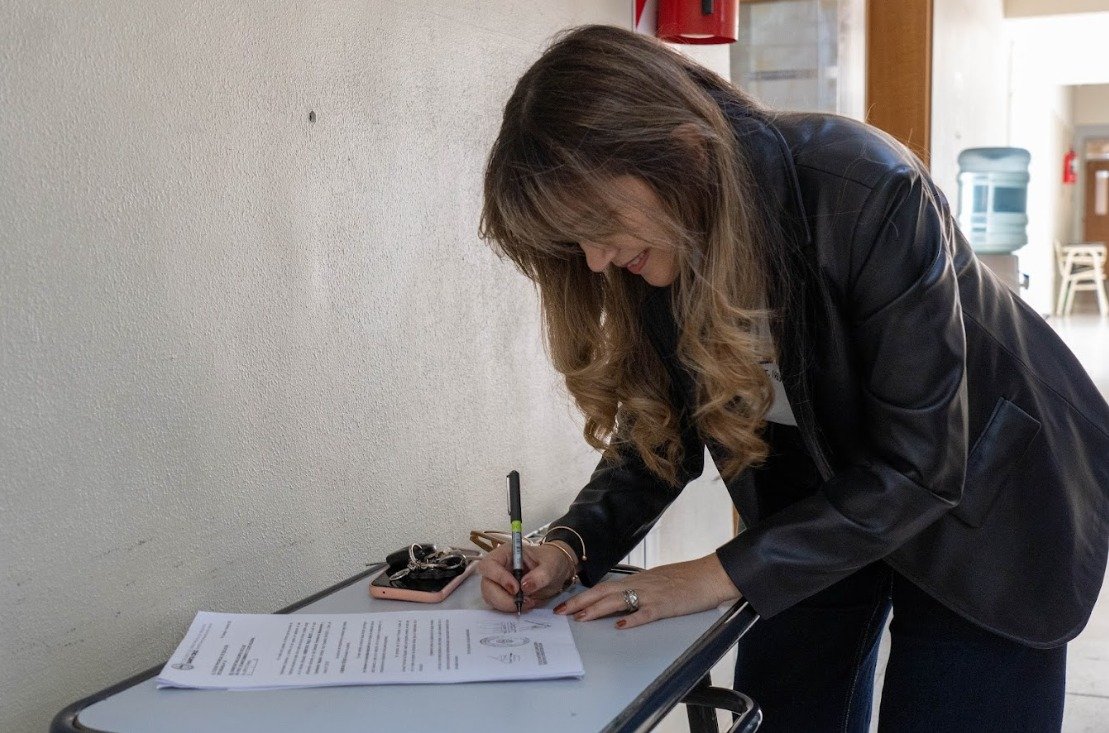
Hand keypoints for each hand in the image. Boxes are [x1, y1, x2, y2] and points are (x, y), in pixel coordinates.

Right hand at [477, 541, 577, 612]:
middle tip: (523, 602)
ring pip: (490, 597)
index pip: (489, 564)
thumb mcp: (551, 566)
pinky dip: (510, 608)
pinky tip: (526, 604)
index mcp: (506, 553)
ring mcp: (498, 581)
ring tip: (528, 602)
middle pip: (487, 584)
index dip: (498, 577)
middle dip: (502, 598)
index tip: (516, 589)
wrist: (556, 570)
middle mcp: (498, 567)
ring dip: (507, 605)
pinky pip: (498, 605)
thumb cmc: (551, 561)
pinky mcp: (502, 594)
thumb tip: (525, 586)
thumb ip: (540, 575)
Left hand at [554, 554, 740, 629]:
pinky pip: (646, 613)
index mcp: (637, 580)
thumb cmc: (685, 578)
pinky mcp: (666, 606)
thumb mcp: (656, 580)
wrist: (709, 575)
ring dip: (597, 610)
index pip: (603, 588)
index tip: (565, 604)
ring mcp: (652, 595)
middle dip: (579, 602)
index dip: (582, 596)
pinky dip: (632, 620)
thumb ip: (638, 589)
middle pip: (603, 593)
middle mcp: (640, 585)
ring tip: (580, 619)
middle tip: (561, 612)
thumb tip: (620, 599)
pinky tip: (620, 626)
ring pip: (618, 601)